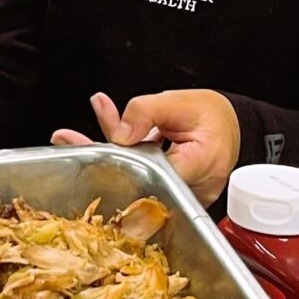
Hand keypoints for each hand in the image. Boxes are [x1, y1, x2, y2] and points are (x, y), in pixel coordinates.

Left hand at [53, 89, 241, 204]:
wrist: (231, 124)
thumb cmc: (212, 114)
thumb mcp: (179, 101)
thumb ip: (146, 112)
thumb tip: (116, 131)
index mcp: (200, 164)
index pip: (151, 170)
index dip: (117, 159)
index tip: (86, 146)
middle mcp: (193, 188)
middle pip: (138, 179)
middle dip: (100, 159)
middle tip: (67, 141)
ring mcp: (184, 197)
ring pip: (137, 181)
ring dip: (106, 161)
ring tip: (72, 141)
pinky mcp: (174, 196)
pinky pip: (144, 182)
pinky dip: (123, 165)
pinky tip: (97, 147)